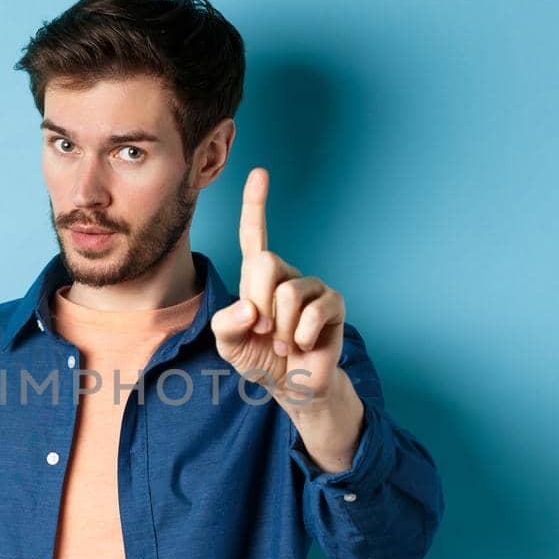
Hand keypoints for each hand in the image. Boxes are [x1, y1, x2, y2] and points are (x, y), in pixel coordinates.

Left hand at [209, 168, 348, 412]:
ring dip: (282, 329)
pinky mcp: (333, 304)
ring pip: (288, 293)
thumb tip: (249, 309)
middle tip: (265, 331)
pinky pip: (314, 311)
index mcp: (257, 277)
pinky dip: (302, 336)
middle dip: (260, 302)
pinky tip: (304, 345)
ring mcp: (312, 287)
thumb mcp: (229, 345)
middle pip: (266, 262)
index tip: (260, 172)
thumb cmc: (260, 359)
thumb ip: (225, 326)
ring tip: (285, 344)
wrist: (292, 386)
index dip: (256, 204)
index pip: (255, 234)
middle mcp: (286, 274)